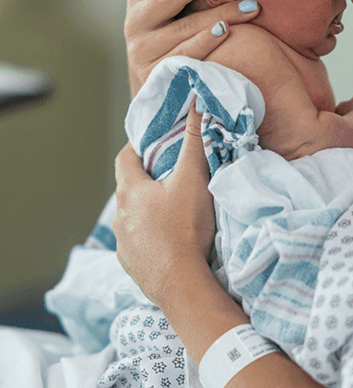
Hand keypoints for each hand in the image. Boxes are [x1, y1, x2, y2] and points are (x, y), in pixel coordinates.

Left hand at [113, 106, 215, 307]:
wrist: (181, 283)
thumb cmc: (185, 228)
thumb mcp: (194, 179)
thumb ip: (195, 141)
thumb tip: (196, 104)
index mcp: (130, 191)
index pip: (126, 158)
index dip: (140, 147)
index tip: (156, 145)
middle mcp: (120, 216)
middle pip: (130, 189)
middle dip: (149, 181)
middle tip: (173, 177)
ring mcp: (124, 244)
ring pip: (134, 218)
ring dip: (149, 212)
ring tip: (175, 211)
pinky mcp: (132, 266)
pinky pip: (139, 245)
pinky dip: (152, 239)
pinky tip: (171, 241)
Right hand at [125, 0, 259, 95]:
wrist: (160, 107)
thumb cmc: (176, 51)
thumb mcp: (172, 21)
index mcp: (139, 2)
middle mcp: (136, 23)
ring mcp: (145, 51)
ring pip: (184, 26)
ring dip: (220, 13)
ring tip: (252, 6)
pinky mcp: (158, 75)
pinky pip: (187, 55)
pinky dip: (208, 42)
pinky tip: (227, 32)